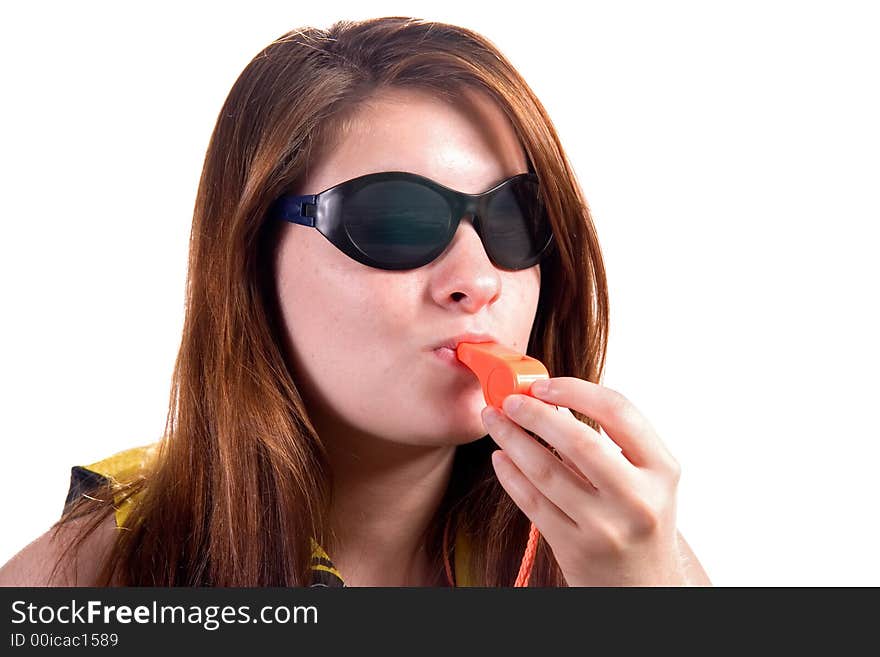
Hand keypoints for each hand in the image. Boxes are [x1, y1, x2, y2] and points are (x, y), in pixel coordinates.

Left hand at [482, 377, 688, 585]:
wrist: (644, 588)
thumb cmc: (640, 520)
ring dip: (512, 439)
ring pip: (546, 472)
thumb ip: (610, 441)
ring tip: (494, 421)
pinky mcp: (575, 549)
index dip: (576, 391)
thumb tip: (554, 399)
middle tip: (508, 400)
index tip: (543, 385)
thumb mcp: (645, 479)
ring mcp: (605, 527)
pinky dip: (510, 475)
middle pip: (578, 441)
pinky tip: (500, 457)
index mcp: (662, 469)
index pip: (619, 412)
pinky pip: (532, 503)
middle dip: (535, 414)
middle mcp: (638, 499)